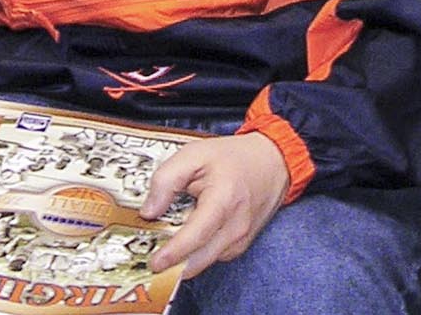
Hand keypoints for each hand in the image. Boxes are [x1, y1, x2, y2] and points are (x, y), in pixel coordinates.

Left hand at [142, 132, 288, 278]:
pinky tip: (187, 239)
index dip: (174, 252)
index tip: (155, 261)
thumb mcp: (193, 155)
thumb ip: (166, 179)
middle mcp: (235, 226)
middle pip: (199, 259)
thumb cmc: (234, 158)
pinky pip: (212, 257)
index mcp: (224, 200)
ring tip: (165, 245)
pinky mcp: (239, 246)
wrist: (271, 163)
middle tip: (150, 260)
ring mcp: (240, 239)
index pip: (197, 235)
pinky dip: (196, 254)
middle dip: (172, 265)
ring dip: (183, 260)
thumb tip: (149, 211)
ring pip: (204, 262)